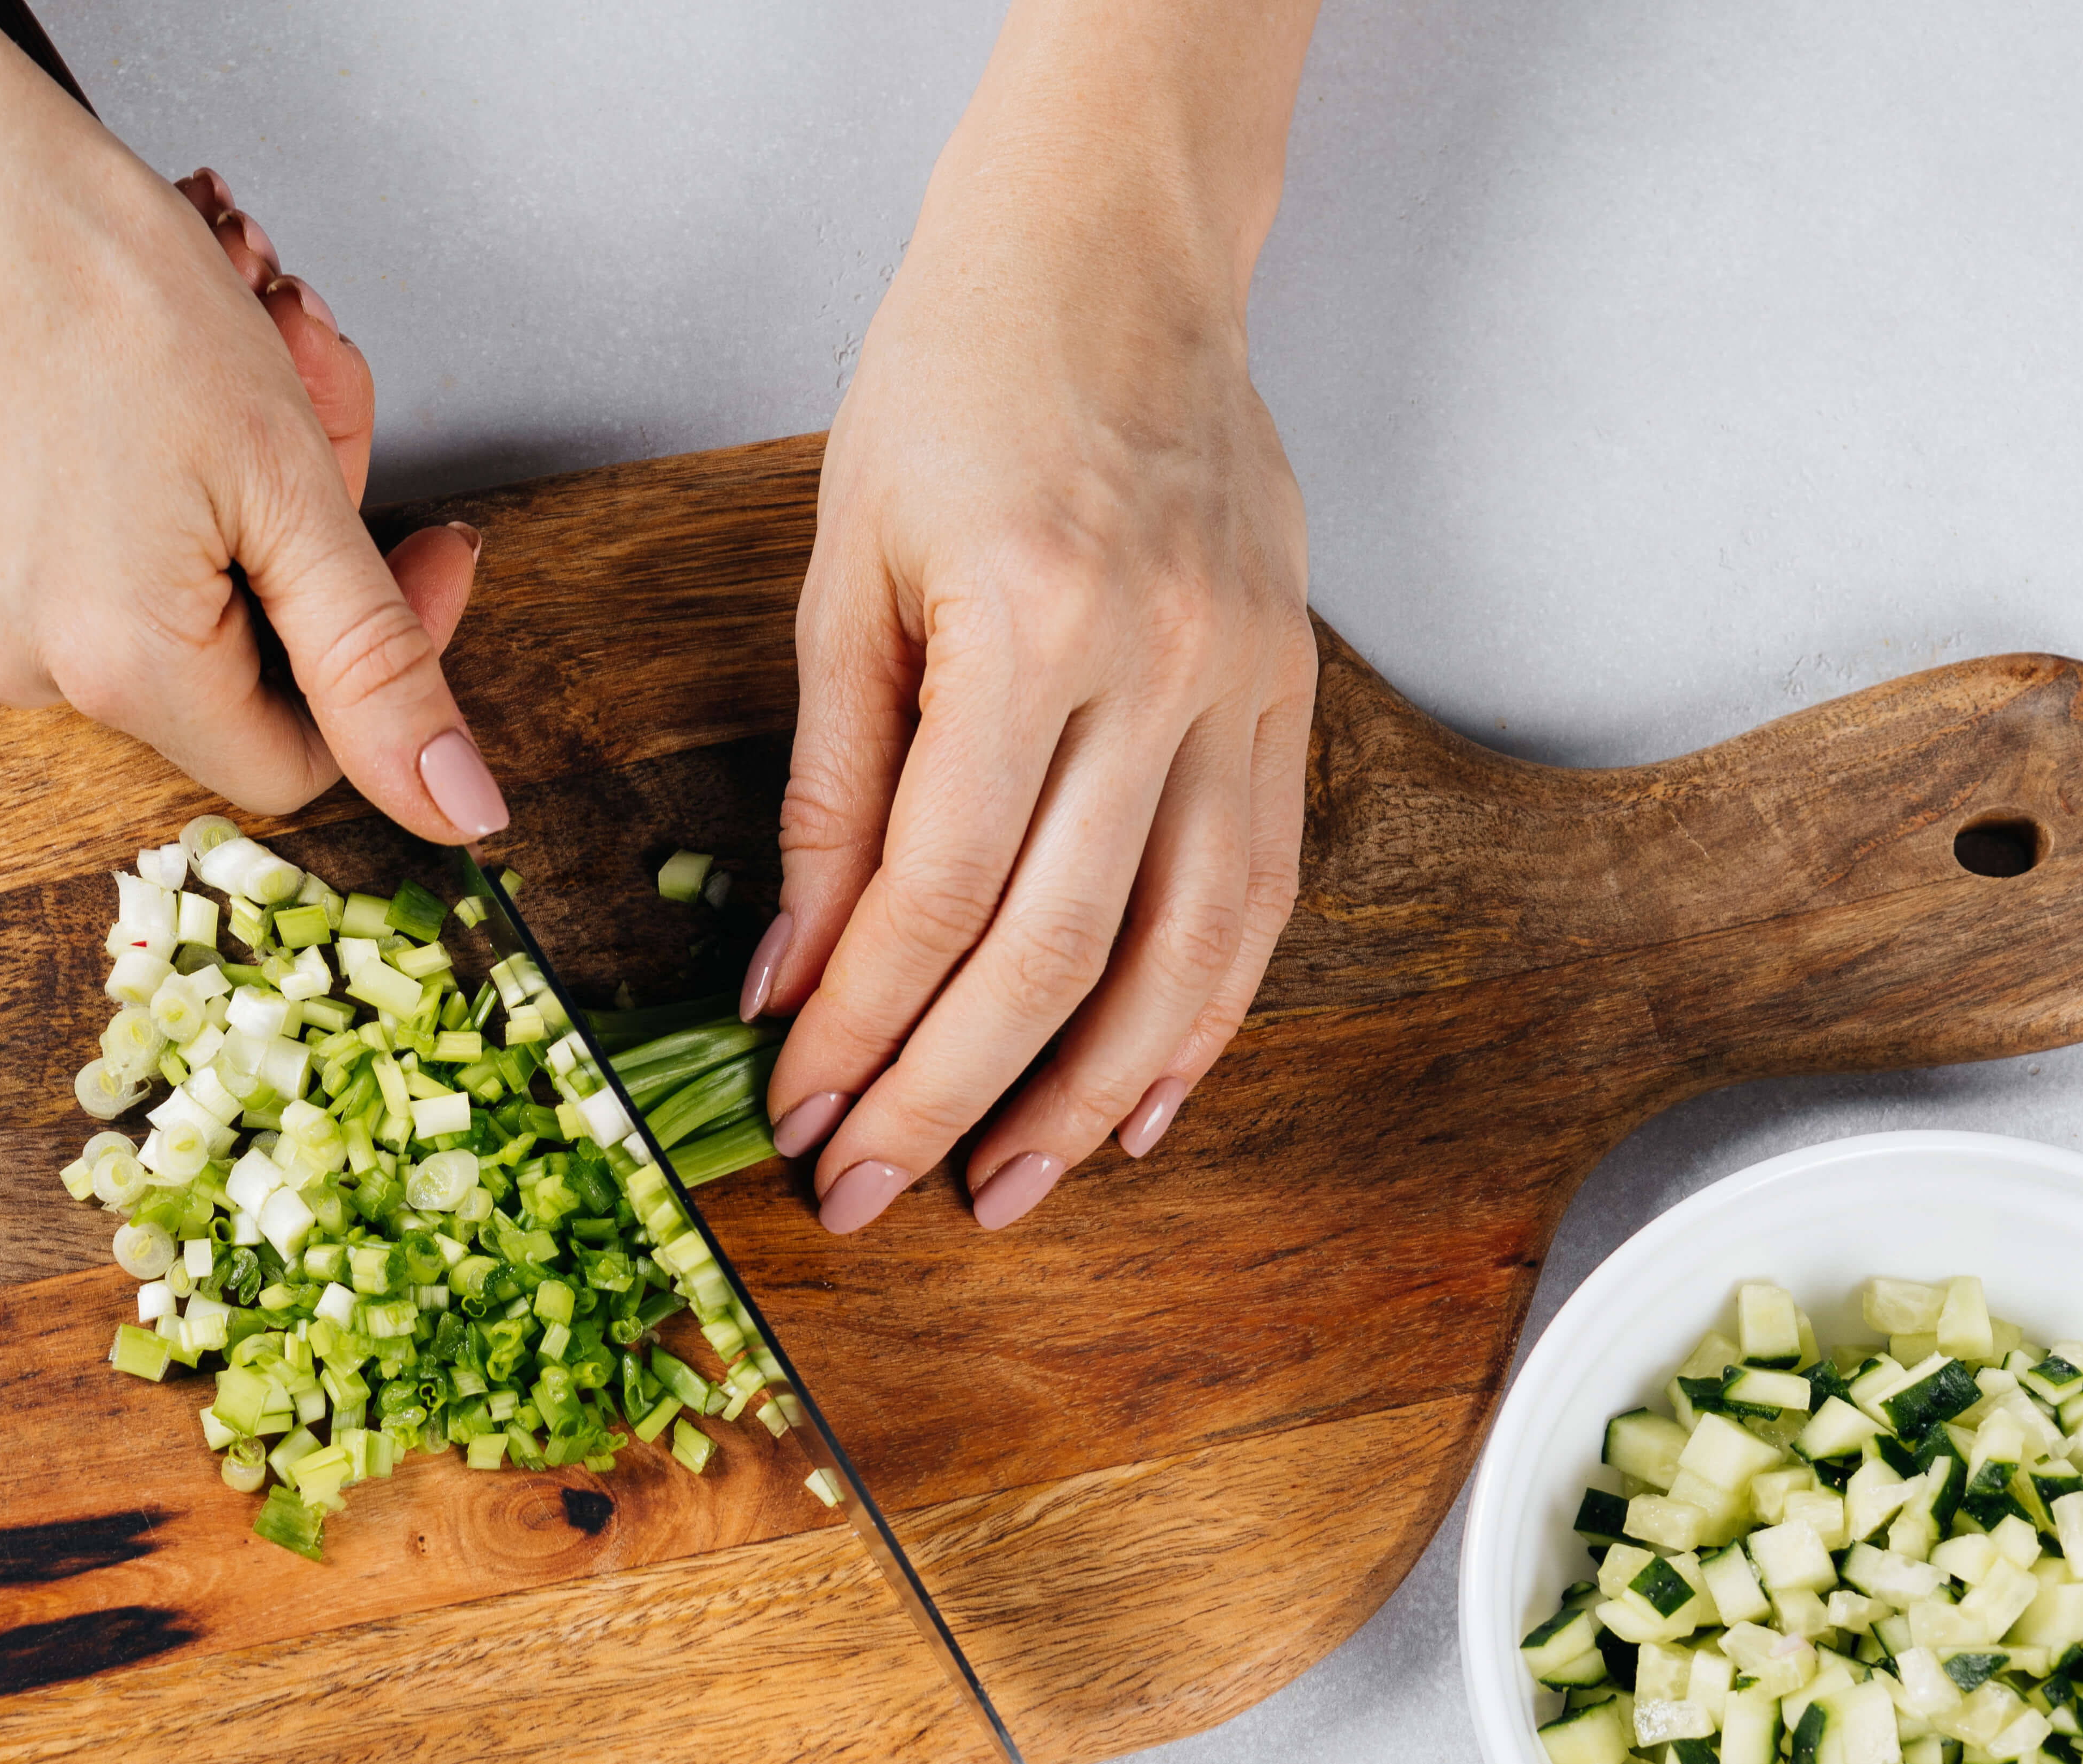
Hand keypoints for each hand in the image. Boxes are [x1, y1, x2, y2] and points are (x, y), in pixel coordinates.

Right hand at [0, 0, 501, 837]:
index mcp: (123, 672)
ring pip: (179, 593)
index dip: (387, 659)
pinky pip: (100, 547)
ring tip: (241, 354)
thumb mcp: (286, 483)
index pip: (303, 758)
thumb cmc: (85, 285)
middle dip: (309, 540)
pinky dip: (162, 474)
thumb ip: (376, 662)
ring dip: (245, 492)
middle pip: (243, 665)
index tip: (423, 539)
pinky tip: (163, 375)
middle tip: (316, 398)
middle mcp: (33, 666)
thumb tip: (458, 805)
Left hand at [747, 0, 1320, 1234]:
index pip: (932, 893)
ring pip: (1181, 951)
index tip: (802, 1111)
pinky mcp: (1287, 695)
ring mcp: (1245, 688)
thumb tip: (795, 973)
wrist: (1116, 255)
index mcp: (1029, 625)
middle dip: (950, 1094)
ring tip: (1008, 1185)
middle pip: (1053, 950)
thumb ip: (829, 786)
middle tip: (873, 1189)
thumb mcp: (842, 574)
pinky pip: (1258, 894)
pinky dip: (1201, 1014)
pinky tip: (1142, 1098)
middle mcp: (1158, 670)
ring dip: (1089, 1094)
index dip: (861, 1029)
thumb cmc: (956, 386)